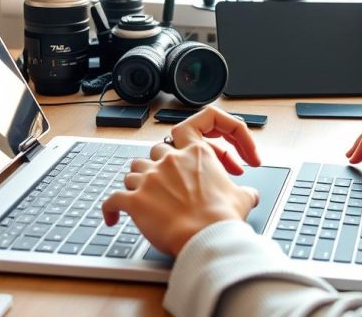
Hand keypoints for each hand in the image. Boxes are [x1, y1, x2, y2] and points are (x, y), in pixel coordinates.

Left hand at [100, 106, 261, 255]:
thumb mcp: (242, 198)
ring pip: (135, 169)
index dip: (211, 130)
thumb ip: (244, 190)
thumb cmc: (221, 219)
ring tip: (152, 198)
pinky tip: (113, 218)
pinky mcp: (134, 200)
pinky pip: (112, 200)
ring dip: (141, 181)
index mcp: (198, 153)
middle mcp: (171, 160)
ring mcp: (150, 178)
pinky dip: (111, 209)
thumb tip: (249, 195)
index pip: (199, 122)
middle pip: (160, 148)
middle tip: (182, 181)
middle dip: (168, 162)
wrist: (206, 239)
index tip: (217, 145)